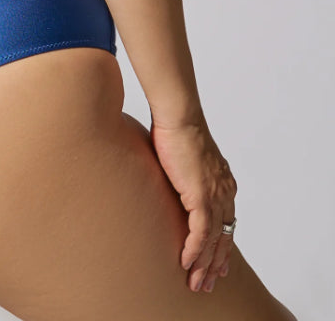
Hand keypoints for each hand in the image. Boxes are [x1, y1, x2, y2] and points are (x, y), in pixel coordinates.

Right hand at [149, 113, 237, 293]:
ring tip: (196, 283)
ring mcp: (215, 194)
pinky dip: (194, 250)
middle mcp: (224, 191)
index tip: (217, 263)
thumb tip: (173, 182)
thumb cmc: (177, 129)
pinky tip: (186, 262)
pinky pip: (200, 232)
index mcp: (223, 182)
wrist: (179, 115)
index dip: (222, 245)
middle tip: (208, 283)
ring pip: (213, 239)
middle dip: (216, 263)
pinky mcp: (201, 195)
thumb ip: (185, 176)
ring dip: (204, 264)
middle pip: (225, 236)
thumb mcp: (186, 159)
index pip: (227, 222)